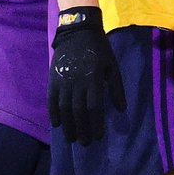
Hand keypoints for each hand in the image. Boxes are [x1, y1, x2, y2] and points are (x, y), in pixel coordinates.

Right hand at [49, 7, 126, 143]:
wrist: (77, 31)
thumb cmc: (99, 49)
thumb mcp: (112, 66)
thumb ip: (116, 88)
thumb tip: (122, 109)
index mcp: (93, 80)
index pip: (94, 108)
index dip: (96, 124)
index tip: (98, 136)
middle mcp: (77, 83)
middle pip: (79, 112)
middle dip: (82, 130)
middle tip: (85, 143)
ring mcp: (63, 81)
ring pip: (64, 109)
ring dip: (68, 126)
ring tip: (71, 139)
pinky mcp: (53, 79)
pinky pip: (51, 100)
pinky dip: (53, 113)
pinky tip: (56, 124)